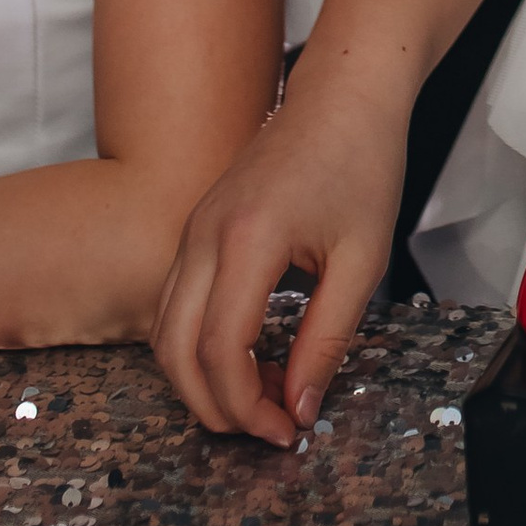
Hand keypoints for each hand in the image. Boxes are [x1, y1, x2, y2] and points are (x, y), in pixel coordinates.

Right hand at [149, 96, 399, 449]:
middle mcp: (204, 234)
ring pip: (163, 331)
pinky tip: (247, 360)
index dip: (248, 406)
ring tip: (259, 401)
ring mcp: (192, 229)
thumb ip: (328, 339)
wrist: (345, 95)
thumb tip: (300, 408)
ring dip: (199, 380)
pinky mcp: (196, 229)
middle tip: (265, 430)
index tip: (287, 430)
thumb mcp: (362, 260)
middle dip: (214, 406)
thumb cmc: (362, 163)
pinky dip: (195, 346)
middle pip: (174, 351)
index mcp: (247, 238)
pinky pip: (173, 304)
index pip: (222, 350)